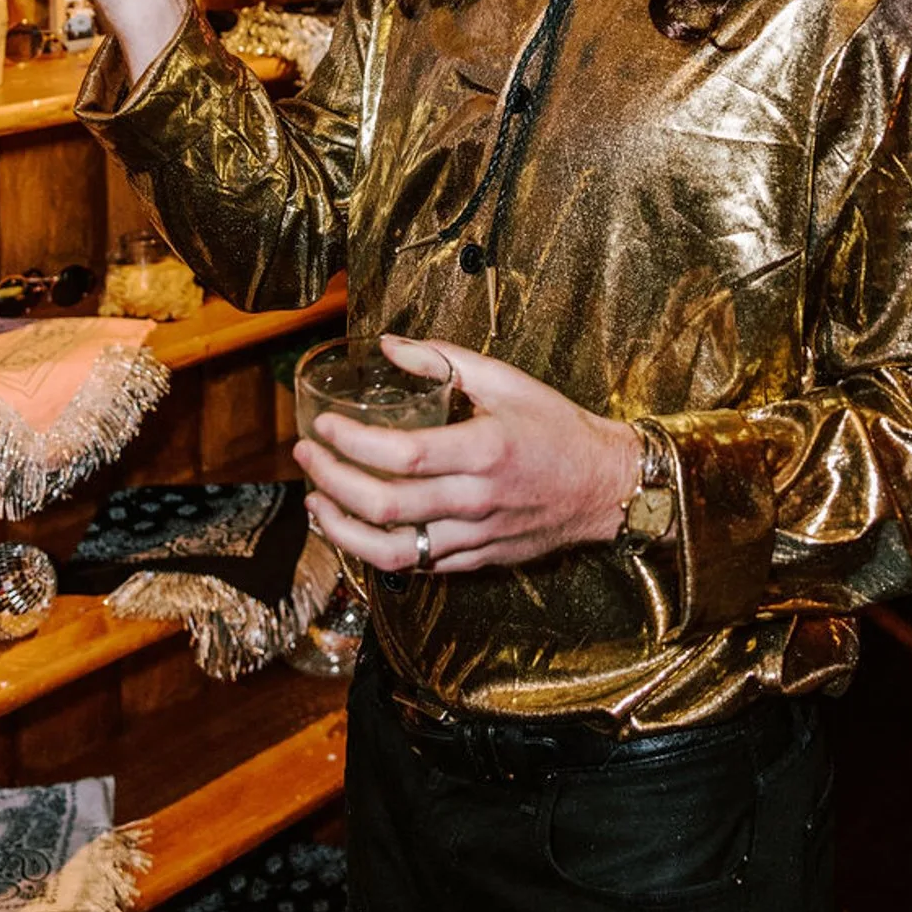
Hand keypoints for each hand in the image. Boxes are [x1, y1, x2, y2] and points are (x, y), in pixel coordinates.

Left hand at [294, 334, 640, 574]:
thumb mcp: (506, 380)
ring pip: (391, 552)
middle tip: (306, 457)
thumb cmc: (556, 427)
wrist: (604, 485)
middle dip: (331, 482)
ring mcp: (474, 538)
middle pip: (384, 507)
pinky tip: (355, 528)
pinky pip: (415, 566)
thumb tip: (386, 345)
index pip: (402, 455)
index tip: (322, 426)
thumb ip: (444, 361)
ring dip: (341, 530)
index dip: (352, 444)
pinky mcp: (475, 560)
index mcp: (483, 450)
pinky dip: (375, 550)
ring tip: (316, 504)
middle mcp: (475, 501)